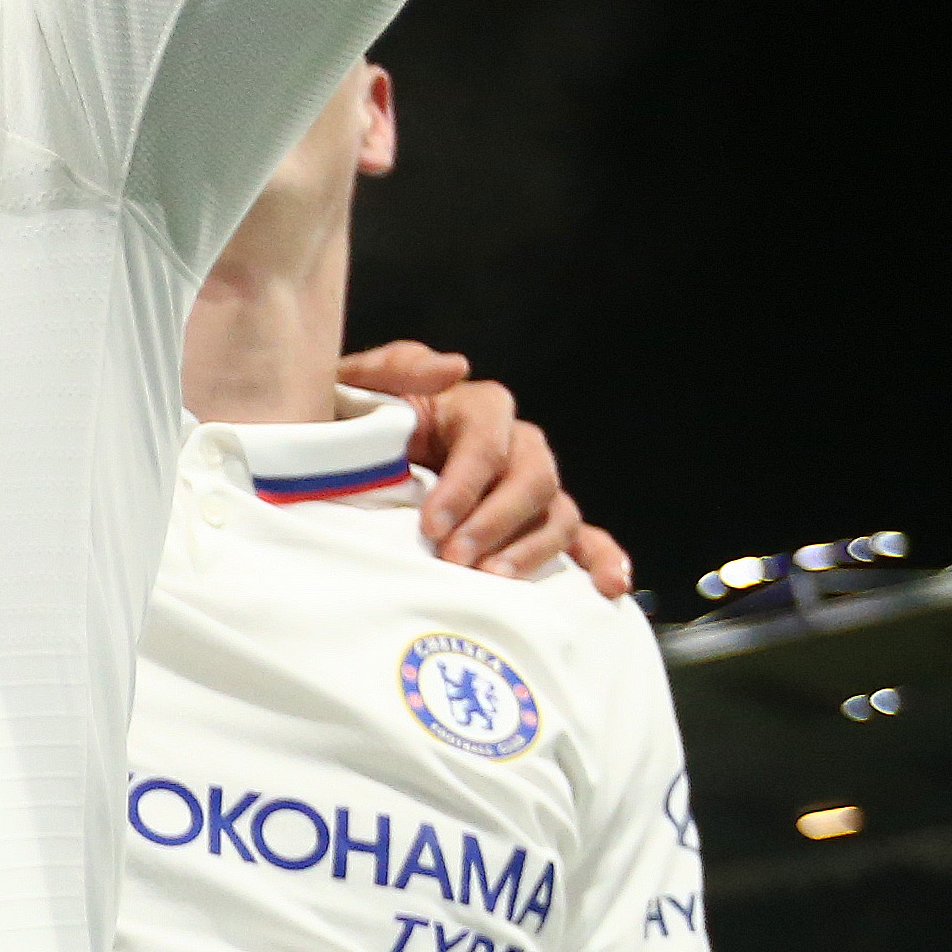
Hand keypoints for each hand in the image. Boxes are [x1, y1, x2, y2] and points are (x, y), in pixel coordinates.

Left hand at [338, 342, 633, 597]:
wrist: (342, 470)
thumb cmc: (349, 430)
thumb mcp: (353, 389)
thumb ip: (393, 368)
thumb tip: (454, 366)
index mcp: (474, 408)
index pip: (488, 439)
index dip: (464, 484)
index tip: (432, 525)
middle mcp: (514, 444)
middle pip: (533, 477)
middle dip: (495, 522)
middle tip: (456, 560)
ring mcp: (530, 487)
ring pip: (557, 513)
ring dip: (532, 550)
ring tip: (495, 582)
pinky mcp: (535, 525)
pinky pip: (583, 539)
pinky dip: (602, 559)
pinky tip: (609, 586)